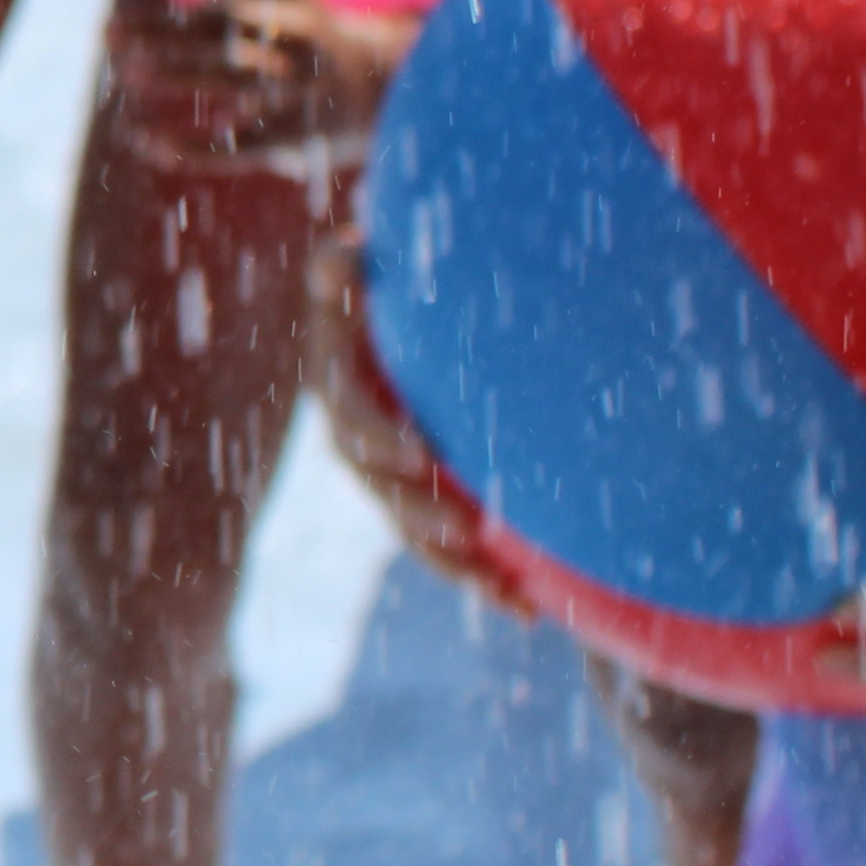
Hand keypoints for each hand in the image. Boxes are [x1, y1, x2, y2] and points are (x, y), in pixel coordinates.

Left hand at [104, 0, 399, 169]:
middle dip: (162, 30)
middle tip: (107, 31)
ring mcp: (293, 89)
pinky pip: (240, 147)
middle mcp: (291, 37)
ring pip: (231, 82)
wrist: (382, 83)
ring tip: (128, 71)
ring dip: (177, 77)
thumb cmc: (299, 24)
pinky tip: (146, 142)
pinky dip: (193, 148)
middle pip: (222, 28)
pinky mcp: (293, 138)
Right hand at [298, 218, 511, 594]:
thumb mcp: (355, 269)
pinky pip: (448, 552)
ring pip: (414, 533)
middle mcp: (357, 444)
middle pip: (380, 491)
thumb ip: (341, 266)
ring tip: (499, 587)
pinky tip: (526, 609)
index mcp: (339, 387)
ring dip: (454, 563)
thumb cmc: (383, 284)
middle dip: (422, 512)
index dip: (381, 439)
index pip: (350, 419)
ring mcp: (390, 481)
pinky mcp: (427, 504)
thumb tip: (342, 256)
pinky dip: (485, 581)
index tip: (421, 453)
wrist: (401, 322)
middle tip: (467, 525)